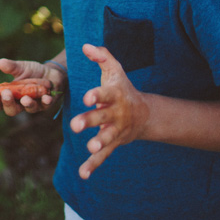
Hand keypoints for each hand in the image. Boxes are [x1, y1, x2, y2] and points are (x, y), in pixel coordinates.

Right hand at [0, 57, 65, 115]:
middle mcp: (21, 103)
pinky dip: (46, 102)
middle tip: (6, 94)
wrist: (50, 72)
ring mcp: (34, 105)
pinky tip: (46, 97)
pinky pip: (46, 105)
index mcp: (10, 95)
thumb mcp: (21, 67)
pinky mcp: (47, 103)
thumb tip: (0, 62)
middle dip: (8, 103)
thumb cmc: (32, 72)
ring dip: (27, 104)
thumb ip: (11, 67)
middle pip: (12, 110)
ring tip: (25, 98)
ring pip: (29, 109)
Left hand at [70, 44, 149, 179]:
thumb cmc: (122, 88)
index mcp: (114, 95)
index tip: (86, 97)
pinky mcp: (113, 143)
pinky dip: (93, 165)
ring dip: (98, 144)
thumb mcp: (115, 71)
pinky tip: (83, 174)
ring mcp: (115, 129)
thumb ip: (102, 57)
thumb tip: (85, 45)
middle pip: (102, 116)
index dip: (96, 94)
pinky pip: (103, 156)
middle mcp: (116, 113)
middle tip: (76, 125)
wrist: (144, 114)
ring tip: (89, 149)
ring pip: (106, 137)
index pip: (105, 93)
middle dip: (90, 121)